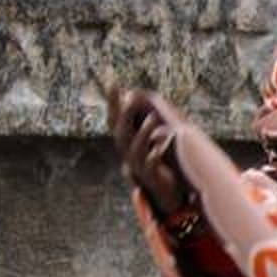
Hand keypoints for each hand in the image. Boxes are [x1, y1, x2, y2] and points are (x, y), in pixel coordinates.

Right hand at [107, 86, 188, 215]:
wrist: (164, 195)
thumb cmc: (156, 166)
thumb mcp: (147, 142)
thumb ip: (141, 123)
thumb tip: (135, 97)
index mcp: (127, 143)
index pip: (116, 119)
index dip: (113, 102)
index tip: (112, 82)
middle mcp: (128, 153)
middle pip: (120, 132)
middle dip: (124, 114)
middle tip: (130, 97)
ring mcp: (138, 166)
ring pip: (135, 148)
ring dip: (143, 132)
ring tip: (153, 118)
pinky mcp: (151, 177)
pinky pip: (150, 165)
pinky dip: (153, 154)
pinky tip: (159, 146)